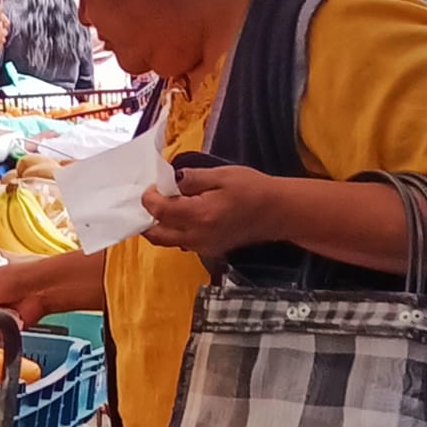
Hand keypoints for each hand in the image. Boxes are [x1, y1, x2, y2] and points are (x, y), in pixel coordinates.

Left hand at [141, 166, 283, 256]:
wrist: (278, 212)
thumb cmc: (253, 189)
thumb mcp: (221, 175)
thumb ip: (191, 178)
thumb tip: (168, 180)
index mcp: (198, 216)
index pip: (158, 211)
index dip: (150, 196)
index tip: (156, 184)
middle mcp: (196, 237)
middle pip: (155, 234)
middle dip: (148, 215)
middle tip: (157, 196)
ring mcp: (201, 248)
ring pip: (166, 241)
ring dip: (160, 224)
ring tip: (169, 204)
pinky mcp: (207, 251)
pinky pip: (181, 242)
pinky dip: (174, 230)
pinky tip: (184, 214)